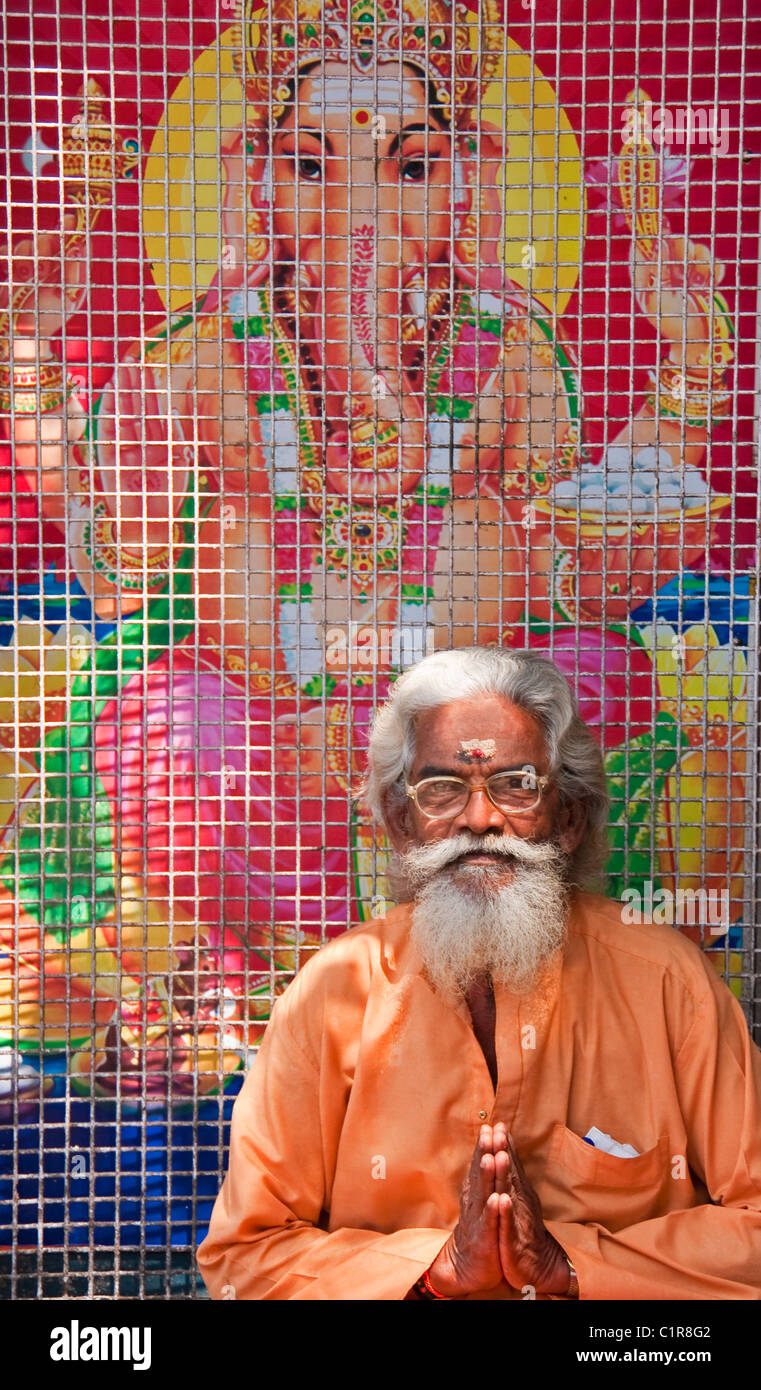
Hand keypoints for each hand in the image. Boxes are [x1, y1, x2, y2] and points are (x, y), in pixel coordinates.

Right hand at [426, 1124, 505, 1296]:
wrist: (469, 1264)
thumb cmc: (481, 1227)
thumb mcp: (482, 1199)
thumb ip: (485, 1175)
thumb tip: (489, 1149)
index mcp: (477, 1191)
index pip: (481, 1164)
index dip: (486, 1145)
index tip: (492, 1125)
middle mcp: (475, 1201)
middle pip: (480, 1173)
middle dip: (485, 1152)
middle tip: (488, 1132)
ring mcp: (479, 1219)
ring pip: (484, 1194)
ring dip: (487, 1176)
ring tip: (492, 1157)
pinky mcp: (485, 1238)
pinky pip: (490, 1223)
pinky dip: (494, 1211)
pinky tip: (497, 1199)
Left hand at [493, 1126, 571, 1295]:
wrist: (536, 1266)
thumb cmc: (523, 1230)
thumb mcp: (518, 1202)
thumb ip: (513, 1177)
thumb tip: (506, 1153)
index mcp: (519, 1192)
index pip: (511, 1165)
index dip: (504, 1145)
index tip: (497, 1124)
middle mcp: (520, 1201)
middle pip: (510, 1173)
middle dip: (503, 1151)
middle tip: (498, 1129)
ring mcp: (517, 1219)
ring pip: (510, 1193)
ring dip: (505, 1174)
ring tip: (499, 1155)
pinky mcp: (513, 1239)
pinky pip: (508, 1224)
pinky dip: (506, 1211)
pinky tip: (502, 1200)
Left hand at [631, 229, 723, 358]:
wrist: (698, 341)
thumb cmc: (673, 324)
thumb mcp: (658, 298)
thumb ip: (657, 270)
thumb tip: (657, 243)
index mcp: (647, 279)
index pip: (642, 250)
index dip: (650, 236)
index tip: (661, 229)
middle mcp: (665, 274)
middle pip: (672, 243)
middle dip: (682, 247)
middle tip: (687, 259)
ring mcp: (685, 275)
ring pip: (693, 249)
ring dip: (700, 260)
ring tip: (700, 281)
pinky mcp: (704, 278)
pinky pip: (711, 262)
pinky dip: (713, 270)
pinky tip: (711, 284)